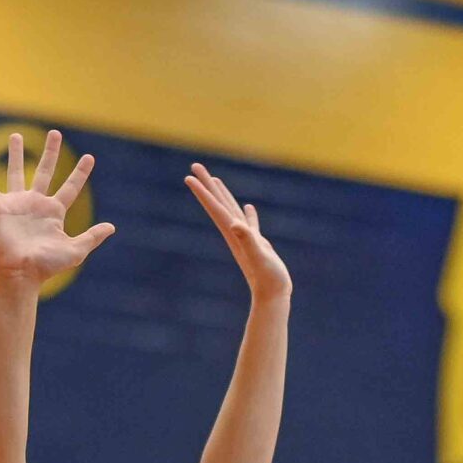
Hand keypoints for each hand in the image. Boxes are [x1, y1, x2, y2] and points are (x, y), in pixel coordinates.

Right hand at [0, 129, 112, 287]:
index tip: (90, 157)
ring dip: (17, 154)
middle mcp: (36, 204)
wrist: (21, 272)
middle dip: (51, 152)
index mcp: (54, 212)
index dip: (80, 173)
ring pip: (17, 172)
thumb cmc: (47, 265)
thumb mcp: (75, 251)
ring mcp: (17, 204)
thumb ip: (92, 237)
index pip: (71, 187)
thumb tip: (112, 227)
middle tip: (55, 133)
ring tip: (16, 135)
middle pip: (46, 172)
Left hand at [184, 162, 288, 302]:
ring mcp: (246, 239)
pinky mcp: (258, 245)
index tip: (189, 176)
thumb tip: (235, 225)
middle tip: (195, 166)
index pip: (215, 207)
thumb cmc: (268, 278)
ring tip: (215, 179)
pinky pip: (250, 225)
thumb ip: (248, 239)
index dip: (203, 191)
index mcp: (233, 233)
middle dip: (207, 185)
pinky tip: (248, 207)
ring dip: (222, 194)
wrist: (273, 296)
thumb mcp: (259, 256)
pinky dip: (248, 215)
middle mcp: (235, 234)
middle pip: (218, 204)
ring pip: (231, 210)